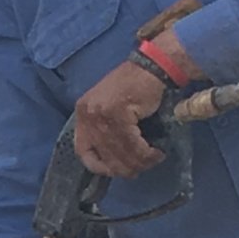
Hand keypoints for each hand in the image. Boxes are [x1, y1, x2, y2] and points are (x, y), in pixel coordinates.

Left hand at [71, 56, 168, 177]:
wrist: (152, 66)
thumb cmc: (134, 86)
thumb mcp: (110, 108)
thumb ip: (105, 131)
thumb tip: (113, 163)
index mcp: (82, 113)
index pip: (82, 150)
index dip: (98, 166)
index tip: (114, 171)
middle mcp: (88, 114)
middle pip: (104, 154)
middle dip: (123, 168)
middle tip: (139, 170)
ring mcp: (101, 113)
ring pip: (120, 151)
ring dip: (139, 162)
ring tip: (152, 161)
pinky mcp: (117, 113)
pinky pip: (132, 144)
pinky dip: (146, 153)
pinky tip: (156, 153)